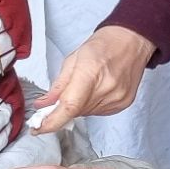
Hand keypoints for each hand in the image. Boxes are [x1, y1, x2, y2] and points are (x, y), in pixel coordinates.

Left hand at [28, 25, 155, 133]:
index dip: (51, 122)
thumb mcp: (74, 59)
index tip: (37, 128)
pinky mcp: (124, 103)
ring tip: (86, 86)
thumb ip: (58, 85)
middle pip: (76, 112)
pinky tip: (97, 90)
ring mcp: (117, 97)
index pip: (69, 107)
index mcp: (90, 72)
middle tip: (62, 96)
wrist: (132, 40)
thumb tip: (43, 104)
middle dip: (63, 109)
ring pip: (86, 114)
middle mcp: (106, 88)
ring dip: (79, 106)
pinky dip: (92, 105)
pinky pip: (99, 112)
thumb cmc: (103, 45)